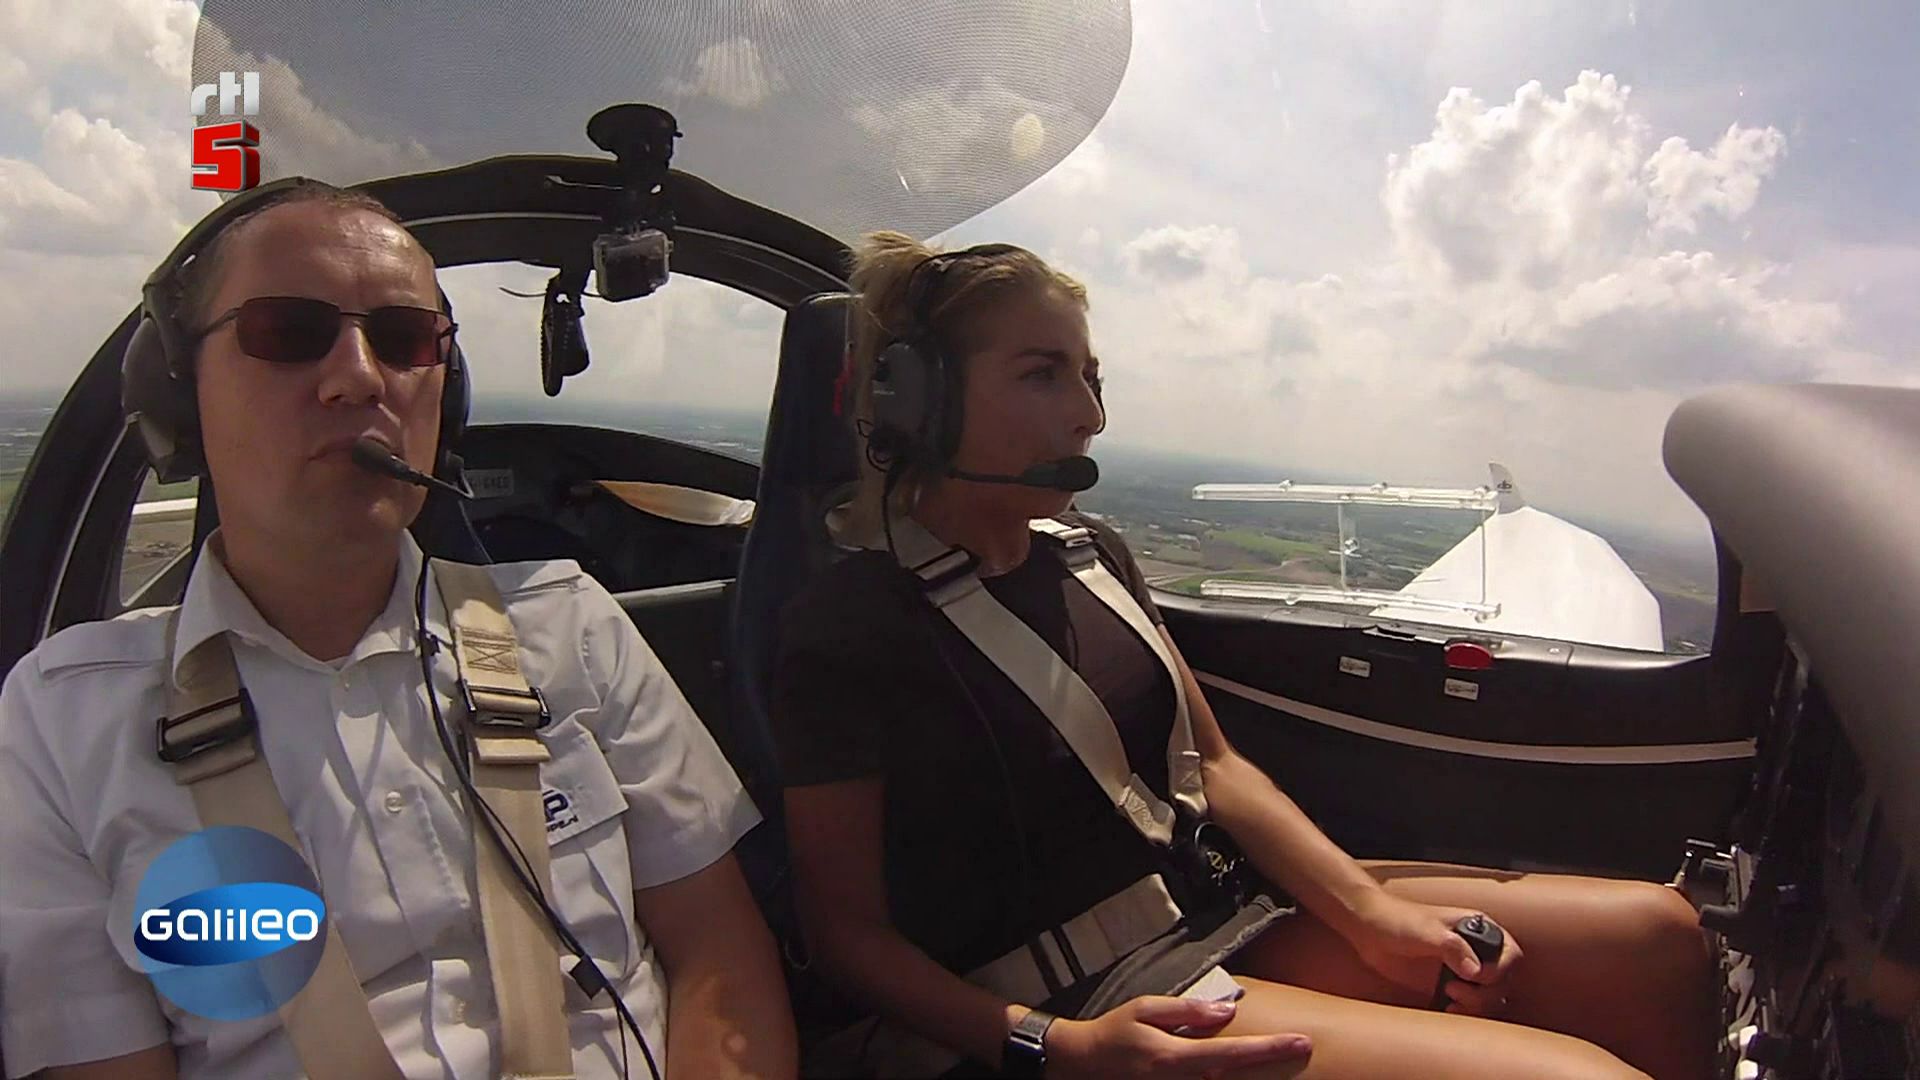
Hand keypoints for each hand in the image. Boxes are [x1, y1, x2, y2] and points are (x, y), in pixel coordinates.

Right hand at [1043, 997, 1311, 1078]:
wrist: (1083, 1064)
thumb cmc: (1114, 1032)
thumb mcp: (1146, 1009)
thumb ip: (1188, 1011)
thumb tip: (1228, 1010)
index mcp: (1175, 1057)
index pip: (1233, 1053)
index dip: (1268, 1049)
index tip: (1300, 1041)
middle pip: (1238, 1076)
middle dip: (1272, 1061)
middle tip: (1303, 1047)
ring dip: (1254, 1074)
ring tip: (1282, 1054)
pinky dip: (1230, 1078)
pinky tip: (1246, 1068)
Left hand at [1340, 891, 1522, 1016]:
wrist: (1368, 928)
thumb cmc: (1398, 919)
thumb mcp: (1426, 930)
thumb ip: (1452, 947)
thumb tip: (1476, 971)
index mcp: (1477, 930)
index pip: (1511, 955)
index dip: (1500, 970)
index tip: (1476, 976)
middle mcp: (1475, 951)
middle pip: (1503, 983)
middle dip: (1484, 994)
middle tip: (1454, 990)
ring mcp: (1462, 970)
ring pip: (1489, 998)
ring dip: (1476, 1007)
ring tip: (1451, 1004)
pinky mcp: (1447, 986)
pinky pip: (1467, 1006)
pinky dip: (1464, 1013)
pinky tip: (1447, 1010)